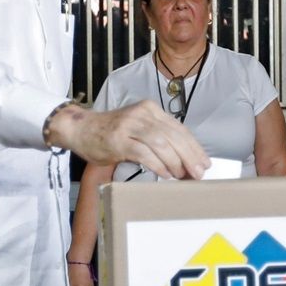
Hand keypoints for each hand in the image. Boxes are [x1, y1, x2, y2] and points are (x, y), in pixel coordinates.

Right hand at [46, 101, 209, 179]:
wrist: (80, 129)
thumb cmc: (111, 133)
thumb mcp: (138, 129)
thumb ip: (159, 139)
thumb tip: (183, 161)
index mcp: (151, 110)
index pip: (179, 128)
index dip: (194, 147)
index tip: (204, 162)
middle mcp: (142, 114)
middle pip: (173, 135)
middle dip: (189, 156)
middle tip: (198, 173)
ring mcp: (129, 126)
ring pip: (161, 143)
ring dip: (175, 162)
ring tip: (182, 175)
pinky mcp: (118, 140)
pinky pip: (143, 152)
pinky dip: (157, 164)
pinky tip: (165, 174)